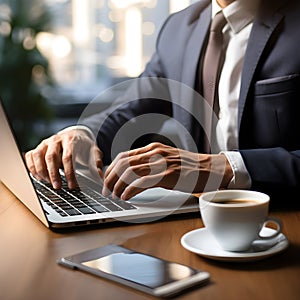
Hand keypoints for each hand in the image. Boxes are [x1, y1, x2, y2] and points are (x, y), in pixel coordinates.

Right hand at [25, 128, 102, 188]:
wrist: (76, 135)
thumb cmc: (84, 146)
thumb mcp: (94, 152)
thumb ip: (97, 162)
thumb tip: (100, 175)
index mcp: (71, 140)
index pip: (68, 157)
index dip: (69, 173)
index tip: (72, 186)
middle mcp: (57, 140)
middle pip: (51, 156)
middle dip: (53, 174)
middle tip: (58, 187)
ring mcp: (46, 143)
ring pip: (38, 156)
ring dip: (41, 171)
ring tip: (49, 183)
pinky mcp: (39, 147)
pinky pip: (30, 156)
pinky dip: (31, 167)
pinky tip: (38, 177)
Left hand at [103, 142, 232, 199]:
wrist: (211, 169)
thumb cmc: (189, 168)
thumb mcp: (166, 160)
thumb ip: (150, 163)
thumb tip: (132, 173)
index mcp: (153, 149)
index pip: (124, 156)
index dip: (111, 169)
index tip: (107, 180)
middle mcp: (155, 153)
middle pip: (123, 163)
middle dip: (110, 178)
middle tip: (106, 190)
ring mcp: (161, 163)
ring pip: (130, 172)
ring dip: (118, 185)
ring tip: (114, 196)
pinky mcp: (168, 175)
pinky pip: (143, 181)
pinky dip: (130, 190)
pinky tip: (126, 196)